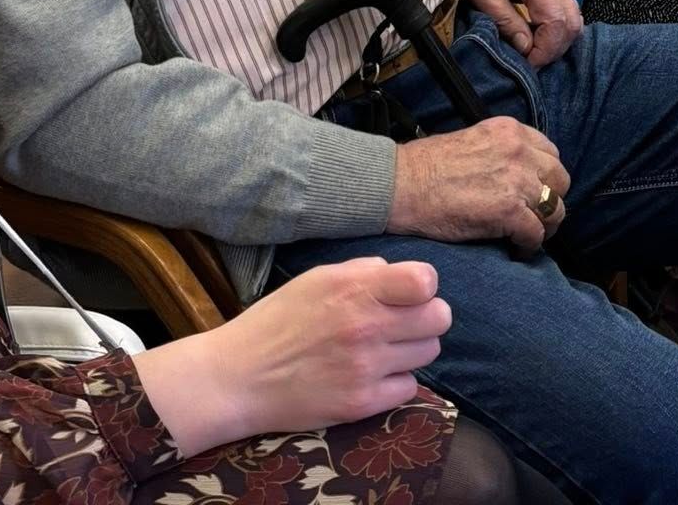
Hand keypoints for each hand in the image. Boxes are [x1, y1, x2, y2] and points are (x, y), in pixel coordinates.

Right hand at [135, 259, 452, 456]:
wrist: (238, 377)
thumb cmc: (277, 321)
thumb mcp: (318, 278)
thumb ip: (364, 272)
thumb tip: (398, 276)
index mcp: (355, 288)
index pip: (425, 281)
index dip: (423, 286)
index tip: (409, 294)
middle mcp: (366, 326)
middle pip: (439, 318)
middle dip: (425, 317)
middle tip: (403, 323)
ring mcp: (366, 368)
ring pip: (429, 353)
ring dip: (412, 349)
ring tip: (385, 349)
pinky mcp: (361, 404)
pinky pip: (409, 388)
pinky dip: (396, 382)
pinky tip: (373, 376)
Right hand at [388, 119, 569, 251]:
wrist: (401, 185)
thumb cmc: (425, 167)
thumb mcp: (473, 140)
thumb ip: (499, 152)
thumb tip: (513, 174)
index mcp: (510, 131)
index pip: (550, 153)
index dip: (545, 177)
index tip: (535, 192)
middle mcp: (519, 151)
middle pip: (560, 179)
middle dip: (551, 200)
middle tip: (536, 217)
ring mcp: (517, 181)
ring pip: (555, 209)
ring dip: (544, 225)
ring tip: (527, 236)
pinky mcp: (509, 211)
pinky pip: (536, 234)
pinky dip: (528, 246)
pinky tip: (514, 250)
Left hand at [450, 0, 581, 69]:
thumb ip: (502, 18)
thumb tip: (525, 47)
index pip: (557, 19)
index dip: (545, 48)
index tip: (526, 61)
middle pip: (572, 21)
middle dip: (554, 48)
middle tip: (530, 60)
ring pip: (574, 18)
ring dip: (557, 40)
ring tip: (532, 50)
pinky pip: (567, 10)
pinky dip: (557, 29)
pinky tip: (537, 35)